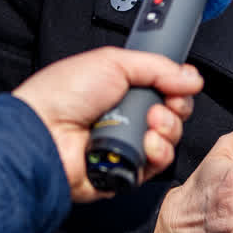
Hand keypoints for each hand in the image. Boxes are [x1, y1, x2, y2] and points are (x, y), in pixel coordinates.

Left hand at [12, 47, 200, 203]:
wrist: (41, 131)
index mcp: (122, 90)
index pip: (166, 90)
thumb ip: (158, 66)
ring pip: (169, 141)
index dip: (178, 88)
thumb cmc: (62, 94)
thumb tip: (191, 76)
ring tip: (149, 123)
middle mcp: (126, 118)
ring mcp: (126, 145)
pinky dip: (157, 153)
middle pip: (173, 116)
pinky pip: (156, 166)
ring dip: (167, 130)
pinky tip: (145, 143)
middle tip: (162, 104)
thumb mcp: (113, 62)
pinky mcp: (125, 171)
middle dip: (175, 109)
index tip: (181, 84)